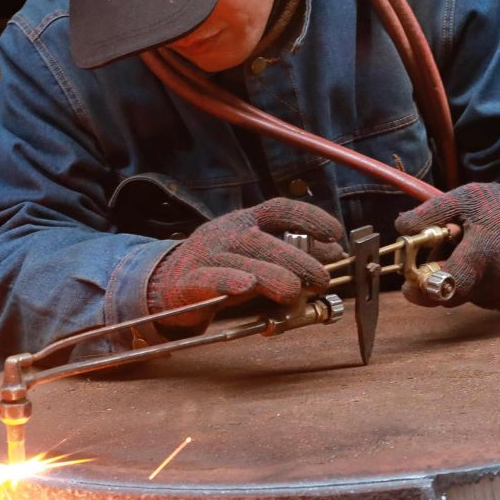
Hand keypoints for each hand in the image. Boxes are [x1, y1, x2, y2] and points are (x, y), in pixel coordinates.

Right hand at [146, 198, 343, 314]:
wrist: (165, 286)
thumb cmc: (221, 270)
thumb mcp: (257, 257)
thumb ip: (293, 254)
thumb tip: (334, 254)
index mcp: (245, 221)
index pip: (279, 210)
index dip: (309, 218)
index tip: (334, 234)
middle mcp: (226, 233)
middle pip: (263, 240)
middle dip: (296, 259)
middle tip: (321, 280)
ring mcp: (206, 256)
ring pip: (240, 260)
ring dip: (270, 274)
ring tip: (293, 290)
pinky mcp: (188, 283)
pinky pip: (209, 279)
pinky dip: (228, 282)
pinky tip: (245, 286)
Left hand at [394, 182, 499, 310]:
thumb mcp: (463, 197)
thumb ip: (429, 213)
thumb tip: (401, 229)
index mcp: (486, 252)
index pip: (449, 284)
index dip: (423, 286)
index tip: (409, 281)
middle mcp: (499, 279)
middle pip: (447, 294)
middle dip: (434, 277)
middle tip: (439, 251)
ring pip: (458, 298)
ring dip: (453, 278)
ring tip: (468, 251)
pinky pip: (473, 299)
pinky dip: (469, 284)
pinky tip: (481, 263)